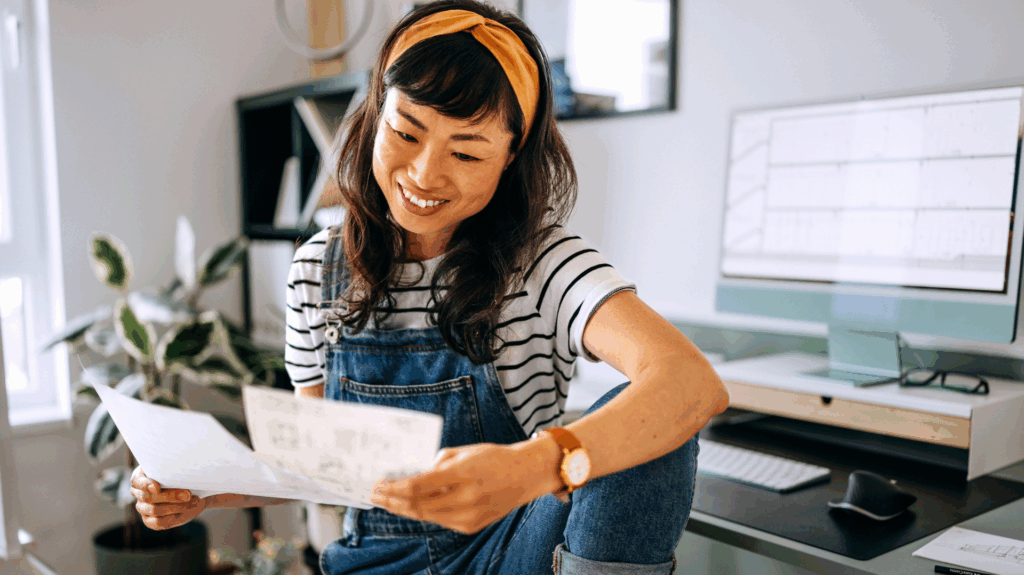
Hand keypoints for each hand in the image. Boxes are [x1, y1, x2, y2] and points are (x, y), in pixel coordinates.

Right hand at [130, 466, 206, 530]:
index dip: (145, 484)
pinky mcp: (150, 521)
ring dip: (176, 506)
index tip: (157, 487)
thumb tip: (178, 474)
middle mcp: (139, 493)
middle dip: (170, 496)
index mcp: (140, 477)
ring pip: (155, 510)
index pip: (136, 481)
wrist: (191, 490)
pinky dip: (175, 517)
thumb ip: (173, 471)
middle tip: (188, 494)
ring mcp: (143, 508)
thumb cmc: (180, 475)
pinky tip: (187, 511)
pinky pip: (159, 522)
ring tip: (192, 501)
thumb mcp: (177, 470)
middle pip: (148, 497)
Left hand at [370, 442, 557, 533]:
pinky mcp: (471, 526)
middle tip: (376, 496)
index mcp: (463, 474)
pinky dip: (424, 513)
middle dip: (392, 501)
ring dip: (404, 509)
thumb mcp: (465, 451)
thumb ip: (438, 463)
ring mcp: (469, 516)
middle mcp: (466, 498)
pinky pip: (440, 520)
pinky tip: (412, 507)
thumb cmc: (494, 458)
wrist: (525, 475)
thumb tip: (413, 474)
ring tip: (388, 503)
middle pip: (418, 505)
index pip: (418, 486)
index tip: (379, 484)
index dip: (394, 487)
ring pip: (426, 516)